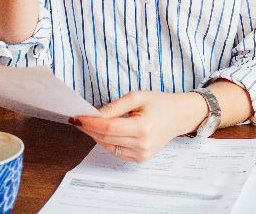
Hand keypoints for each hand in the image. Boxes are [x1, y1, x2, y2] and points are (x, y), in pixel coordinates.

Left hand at [72, 91, 207, 162]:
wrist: (179, 116)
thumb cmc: (160, 104)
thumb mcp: (138, 97)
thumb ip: (115, 106)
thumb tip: (95, 114)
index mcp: (143, 128)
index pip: (108, 127)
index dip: (90, 123)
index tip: (76, 117)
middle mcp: (142, 144)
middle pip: (106, 138)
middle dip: (89, 128)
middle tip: (78, 118)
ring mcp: (142, 154)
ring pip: (108, 147)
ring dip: (96, 136)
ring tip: (90, 124)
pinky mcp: (141, 159)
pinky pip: (116, 152)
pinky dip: (107, 142)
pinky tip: (105, 132)